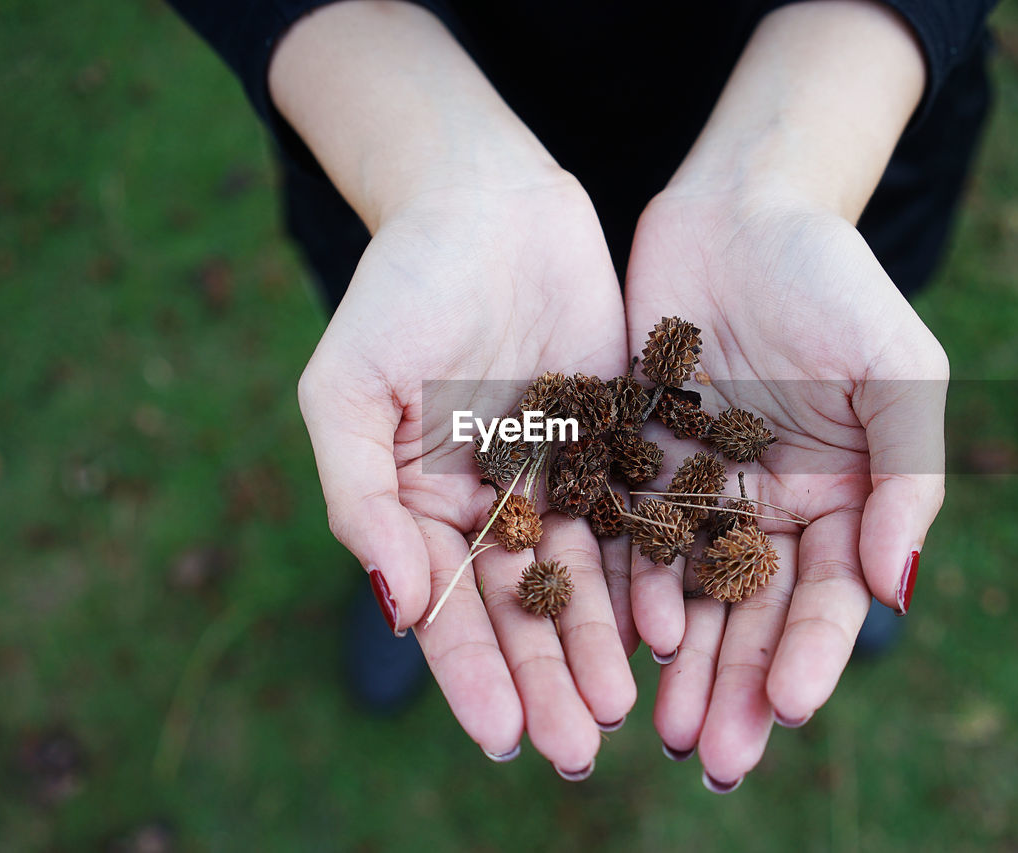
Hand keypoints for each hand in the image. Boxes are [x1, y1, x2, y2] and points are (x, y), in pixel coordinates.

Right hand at [298, 175, 636, 773]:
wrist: (484, 202)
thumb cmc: (398, 290)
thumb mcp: (348, 391)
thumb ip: (363, 499)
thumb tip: (395, 608)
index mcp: (422, 506)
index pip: (447, 608)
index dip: (472, 675)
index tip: (500, 737)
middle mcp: (492, 506)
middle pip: (521, 610)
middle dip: (546, 678)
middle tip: (578, 746)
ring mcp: (558, 477)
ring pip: (584, 577)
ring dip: (600, 643)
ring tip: (623, 706)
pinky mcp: (617, 442)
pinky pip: (637, 515)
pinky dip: (648, 572)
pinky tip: (668, 625)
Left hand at [625, 189, 947, 787]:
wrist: (741, 211)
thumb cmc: (833, 282)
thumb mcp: (895, 369)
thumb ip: (907, 474)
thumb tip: (898, 588)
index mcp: (838, 501)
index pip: (827, 597)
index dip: (811, 654)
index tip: (788, 705)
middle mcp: (768, 511)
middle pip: (753, 617)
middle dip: (735, 686)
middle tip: (712, 754)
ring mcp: (700, 492)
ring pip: (688, 595)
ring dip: (678, 665)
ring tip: (659, 728)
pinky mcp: (635, 464)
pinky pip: (629, 537)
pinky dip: (628, 589)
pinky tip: (622, 637)